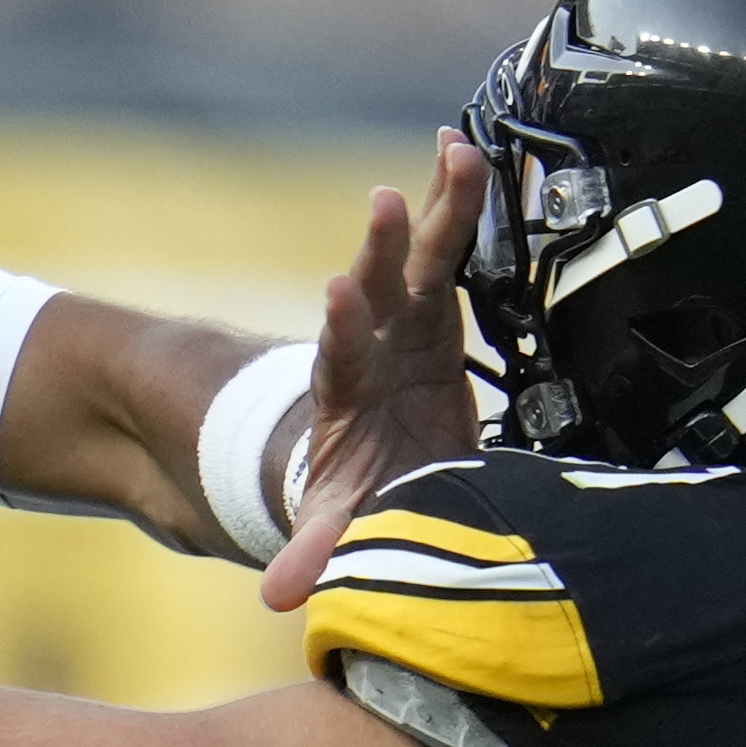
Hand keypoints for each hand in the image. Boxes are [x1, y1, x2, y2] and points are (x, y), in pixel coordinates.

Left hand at [261, 132, 491, 612]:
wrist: (386, 474)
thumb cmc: (367, 498)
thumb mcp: (340, 529)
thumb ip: (313, 552)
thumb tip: (278, 596)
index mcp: (348, 397)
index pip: (339, 359)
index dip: (342, 329)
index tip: (339, 295)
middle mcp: (373, 348)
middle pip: (377, 290)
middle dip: (382, 249)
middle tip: (384, 203)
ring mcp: (406, 325)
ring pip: (422, 259)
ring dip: (436, 207)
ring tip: (454, 151)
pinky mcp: (441, 314)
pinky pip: (455, 250)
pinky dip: (460, 204)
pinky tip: (467, 150)